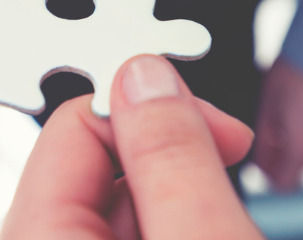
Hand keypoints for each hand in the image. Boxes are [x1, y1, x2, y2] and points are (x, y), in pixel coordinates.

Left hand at [1, 55, 263, 238]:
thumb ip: (172, 159)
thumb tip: (146, 78)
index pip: (73, 127)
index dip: (146, 109)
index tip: (210, 118)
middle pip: (99, 166)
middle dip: (171, 160)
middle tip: (230, 168)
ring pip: (120, 207)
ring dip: (179, 201)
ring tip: (225, 222)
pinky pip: (126, 236)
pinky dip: (171, 226)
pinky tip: (208, 232)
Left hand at [254, 56, 302, 191]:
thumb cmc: (296, 75)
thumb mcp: (268, 107)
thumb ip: (264, 141)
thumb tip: (259, 164)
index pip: (285, 184)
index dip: (267, 176)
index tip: (257, 161)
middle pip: (299, 163)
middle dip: (281, 150)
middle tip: (267, 124)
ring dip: (298, 133)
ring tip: (284, 103)